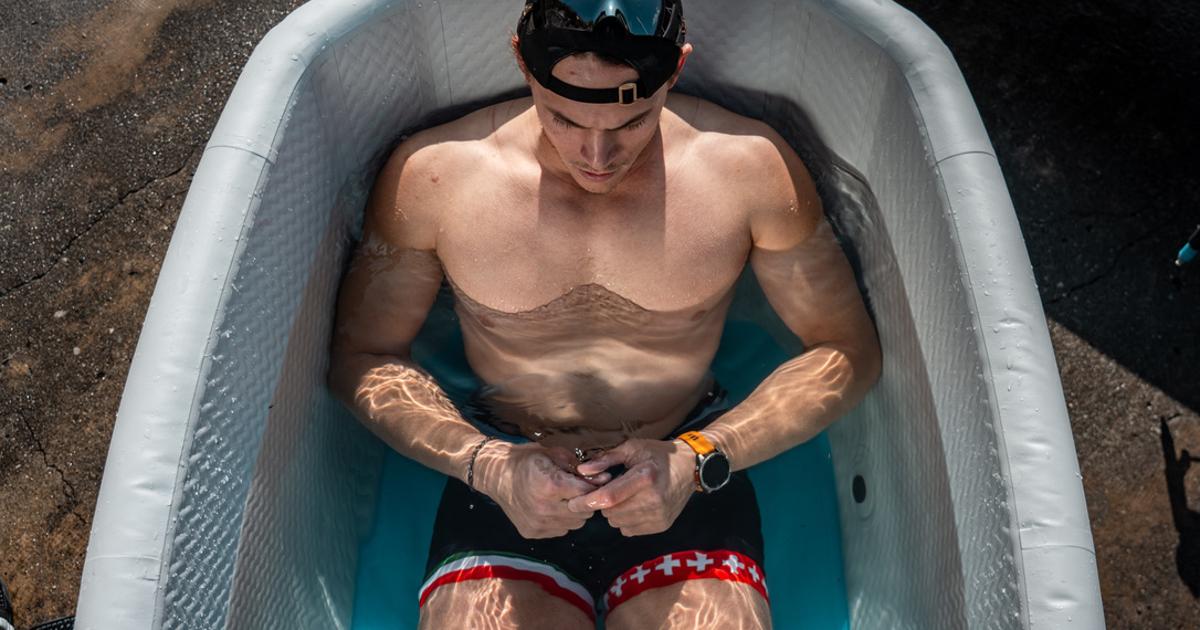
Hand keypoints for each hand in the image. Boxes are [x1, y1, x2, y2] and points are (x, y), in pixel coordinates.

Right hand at [476, 441, 611, 538]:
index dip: (594, 486)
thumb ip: (578, 467)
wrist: (496, 474)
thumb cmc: (526, 459)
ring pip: (574, 524)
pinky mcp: (533, 533)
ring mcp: (538, 524)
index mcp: (550, 486)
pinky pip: (560, 530)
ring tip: (566, 498)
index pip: (586, 493)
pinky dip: (562, 520)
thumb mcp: (553, 454)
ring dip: (575, 512)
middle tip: (579, 489)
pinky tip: (553, 507)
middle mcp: (544, 509)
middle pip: (583, 512)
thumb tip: (603, 478)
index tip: (596, 480)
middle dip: (585, 500)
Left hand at [566, 439, 695, 536]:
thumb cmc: (657, 455)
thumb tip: (582, 471)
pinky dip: (626, 520)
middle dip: (603, 504)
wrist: (690, 468)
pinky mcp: (661, 525)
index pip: (608, 497)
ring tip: (624, 497)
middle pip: (611, 512)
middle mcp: (653, 500)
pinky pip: (630, 530)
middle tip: (611, 490)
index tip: (573, 503)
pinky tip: (634, 506)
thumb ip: (605, 460)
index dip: (587, 502)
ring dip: (614, 513)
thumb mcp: (632, 449)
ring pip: (618, 523)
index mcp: (644, 477)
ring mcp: (658, 515)